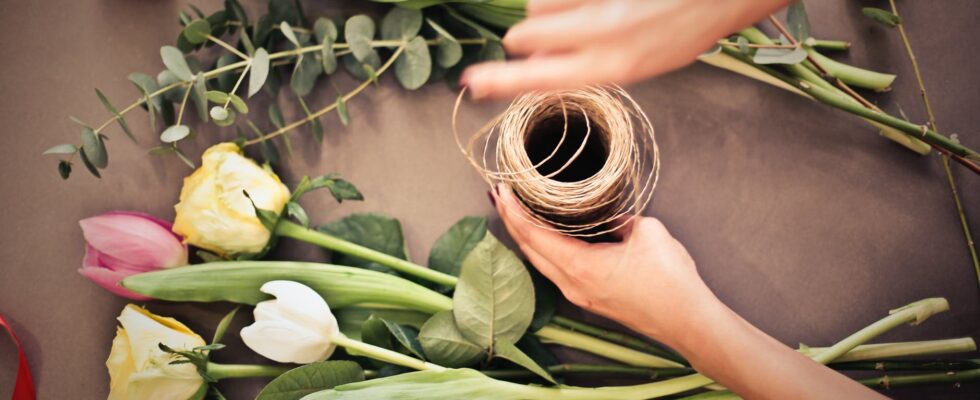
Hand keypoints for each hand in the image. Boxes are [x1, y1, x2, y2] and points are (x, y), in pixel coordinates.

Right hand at [461, 0, 789, 98]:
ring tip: (587, 7)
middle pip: (525, 34)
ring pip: (538, 2)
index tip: (470, 82)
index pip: (537, 80)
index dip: (498, 81)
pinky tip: (599, 1)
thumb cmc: (685, 27)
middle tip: (559, 34)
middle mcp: (603, 32)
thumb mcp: (639, 61)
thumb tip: (538, 59)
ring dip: (549, 6)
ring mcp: (601, 1)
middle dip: (532, 35)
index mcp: (614, 67)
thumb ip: (587, 63)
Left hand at [492, 183, 714, 345]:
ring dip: (526, 236)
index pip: (533, 234)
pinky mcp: (590, 299)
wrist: (688, 322)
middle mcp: (572, 284)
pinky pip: (556, 270)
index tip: (501, 190)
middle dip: (512, 221)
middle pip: (529, 249)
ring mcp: (579, 295)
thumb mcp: (647, 232)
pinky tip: (545, 237)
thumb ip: (620, 218)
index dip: (513, 211)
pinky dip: (543, 250)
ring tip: (516, 212)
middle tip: (501, 195)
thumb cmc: (670, 280)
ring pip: (540, 262)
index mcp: (580, 266)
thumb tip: (608, 216)